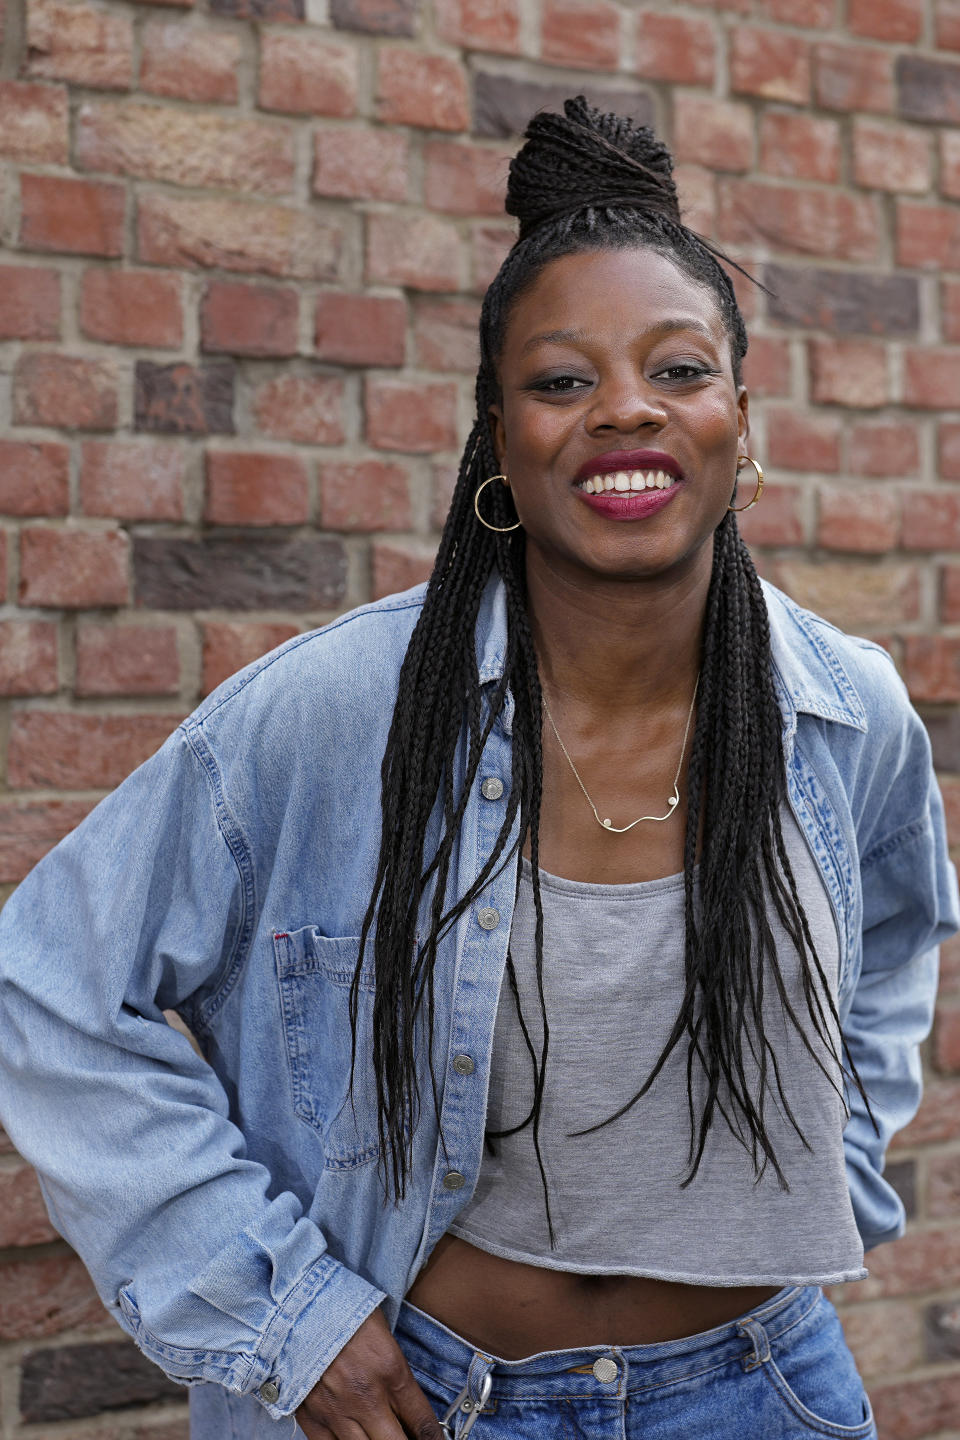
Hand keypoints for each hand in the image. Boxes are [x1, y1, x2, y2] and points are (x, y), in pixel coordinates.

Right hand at [296, 1307, 445, 1438]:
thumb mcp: (383, 1333)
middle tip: (406, 1438)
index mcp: (391, 1370)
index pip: (422, 1421)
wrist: (299, 1304)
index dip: (432, 1438)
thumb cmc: (343, 1310)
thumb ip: (396, 1372)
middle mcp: (367, 1397)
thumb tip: (406, 1404)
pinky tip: (352, 1439)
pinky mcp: (311, 1416)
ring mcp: (338, 1410)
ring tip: (379, 1436)